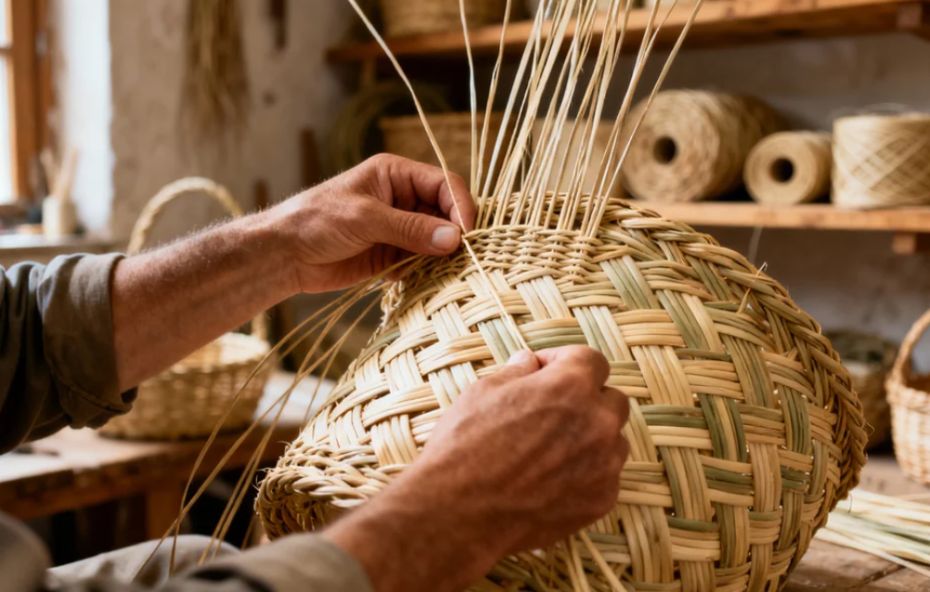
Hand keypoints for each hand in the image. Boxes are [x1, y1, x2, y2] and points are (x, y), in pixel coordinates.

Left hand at [267, 153, 474, 293]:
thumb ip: (410, 228)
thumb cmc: (317, 221)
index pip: (444, 184)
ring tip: (446, 273)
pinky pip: (422, 262)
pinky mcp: (393, 255)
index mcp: (396, 174)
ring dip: (443, 257)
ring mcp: (399, 228)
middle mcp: (403, 198)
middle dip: (455, 234)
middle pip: (447, 213)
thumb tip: (454, 238)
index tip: (467, 235)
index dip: (461, 207)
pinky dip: (427, 272)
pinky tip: (423, 281)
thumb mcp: (365, 219)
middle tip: (463, 258)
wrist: (285, 255)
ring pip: (438, 240)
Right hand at [325, 346, 629, 591]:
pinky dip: (586, 473)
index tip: (544, 372)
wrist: (460, 513)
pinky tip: (551, 479)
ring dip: (591, 437)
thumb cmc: (465, 447)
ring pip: (613, 440)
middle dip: (587, 400)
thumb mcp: (483, 391)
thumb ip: (517, 371)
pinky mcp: (601, 499)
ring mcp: (604, 464)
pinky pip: (605, 476)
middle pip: (612, 399)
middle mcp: (598, 422)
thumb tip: (530, 362)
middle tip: (552, 412)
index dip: (564, 362)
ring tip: (551, 450)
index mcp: (570, 386)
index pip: (591, 360)